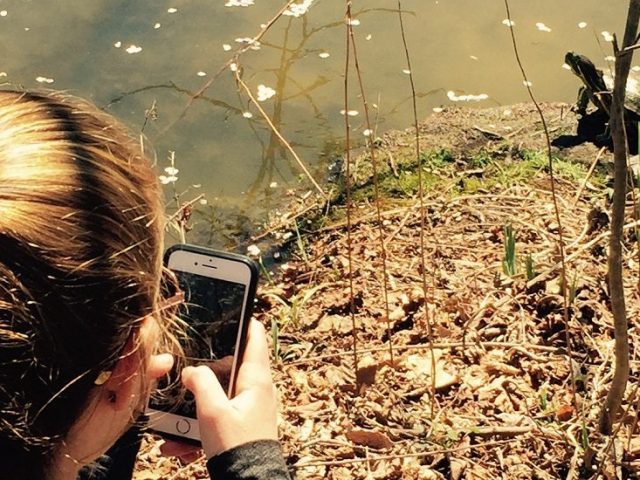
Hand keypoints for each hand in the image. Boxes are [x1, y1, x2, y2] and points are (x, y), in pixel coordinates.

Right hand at [181, 319, 277, 458]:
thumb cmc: (237, 447)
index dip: (244, 319)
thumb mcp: (213, 412)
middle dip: (207, 368)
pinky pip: (215, 419)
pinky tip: (177, 444)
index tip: (231, 306)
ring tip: (176, 418)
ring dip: (196, 405)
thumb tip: (193, 371)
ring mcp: (249, 408)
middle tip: (189, 366)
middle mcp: (256, 390)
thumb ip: (202, 384)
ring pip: (218, 395)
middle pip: (230, 364)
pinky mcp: (240, 425)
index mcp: (256, 379)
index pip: (256, 336)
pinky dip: (198, 428)